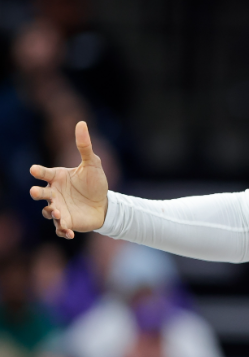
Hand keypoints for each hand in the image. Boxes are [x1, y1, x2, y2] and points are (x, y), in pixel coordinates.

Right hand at [29, 121, 108, 238]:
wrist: (105, 204)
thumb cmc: (95, 182)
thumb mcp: (92, 163)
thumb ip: (84, 146)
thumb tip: (81, 123)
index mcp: (57, 177)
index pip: (44, 173)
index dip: (38, 171)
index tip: (34, 170)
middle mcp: (54, 193)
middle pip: (40, 193)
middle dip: (37, 193)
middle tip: (37, 192)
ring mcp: (58, 208)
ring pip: (49, 212)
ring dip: (52, 213)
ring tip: (58, 213)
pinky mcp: (66, 222)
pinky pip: (60, 228)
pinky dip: (62, 231)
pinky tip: (68, 232)